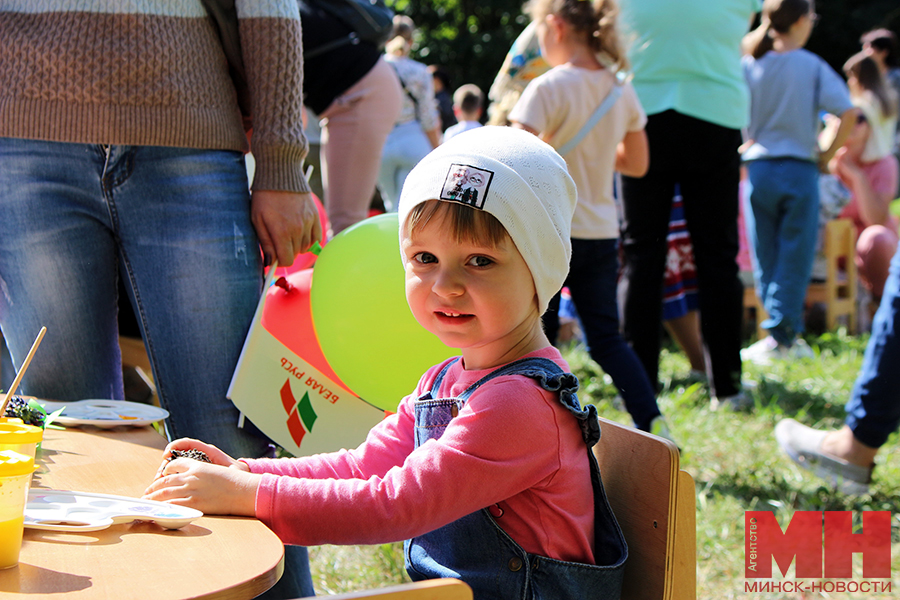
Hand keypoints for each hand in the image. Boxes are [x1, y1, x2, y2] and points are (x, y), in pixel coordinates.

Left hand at [143, 457, 260, 516]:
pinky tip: (157, 511)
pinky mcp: (194, 503)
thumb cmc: (235, 481)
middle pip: (164, 481)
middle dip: (153, 488)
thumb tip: (192, 478)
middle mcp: (191, 476)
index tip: (161, 477)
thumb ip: (202, 473)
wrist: (244, 491)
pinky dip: (161, 508)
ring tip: (147, 502)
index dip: (164, 472)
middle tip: (147, 493)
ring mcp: (191, 490)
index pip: (173, 465)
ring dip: (153, 498)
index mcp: (197, 465)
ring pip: (164, 494)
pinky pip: (172, 506)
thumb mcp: (217, 469)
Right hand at [152, 438, 245, 479]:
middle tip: (159, 475)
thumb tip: (211, 466)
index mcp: (207, 451)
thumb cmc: (236, 473)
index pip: (188, 443)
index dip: (174, 446)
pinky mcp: (191, 476)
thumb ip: (222, 467)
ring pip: (174, 467)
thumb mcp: (231, 469)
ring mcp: (194, 467)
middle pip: (176, 456)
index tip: (166, 454)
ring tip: (158, 482)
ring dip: (164, 474)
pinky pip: (177, 475)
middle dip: (165, 464)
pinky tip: (163, 488)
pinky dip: (168, 481)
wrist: (241, 480)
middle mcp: (198, 457)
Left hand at [251, 190, 321, 266]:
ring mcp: (308, 223)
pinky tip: (300, 233)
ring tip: (288, 233)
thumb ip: (265, 243)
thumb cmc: (264, 197)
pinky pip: (316, 238)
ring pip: (306, 247)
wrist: (280, 174)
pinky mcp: (315, 216)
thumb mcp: (257, 220)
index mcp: (282, 232)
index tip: (274, 256)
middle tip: (278, 241)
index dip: (279, 261)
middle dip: (286, 252)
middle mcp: (298, 229)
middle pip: (295, 254)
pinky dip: (309, 239)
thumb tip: (270, 262)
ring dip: (297, 245)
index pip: (286, 260)